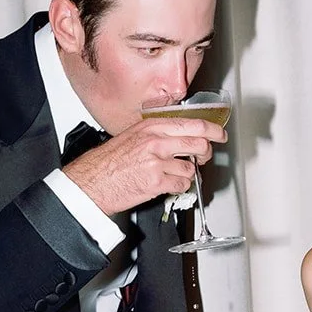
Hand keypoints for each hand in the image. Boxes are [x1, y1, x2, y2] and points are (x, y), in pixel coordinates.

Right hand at [65, 116, 225, 215]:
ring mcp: (157, 162)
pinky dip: (177, 188)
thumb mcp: (132, 136)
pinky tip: (164, 185)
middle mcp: (156, 141)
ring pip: (191, 168)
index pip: (192, 123)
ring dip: (186, 175)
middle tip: (203, 157)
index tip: (219, 134)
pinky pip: (181, 185)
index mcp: (151, 126)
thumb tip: (183, 137)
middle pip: (199, 144)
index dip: (212, 129)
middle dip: (206, 153)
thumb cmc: (108, 162)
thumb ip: (158, 134)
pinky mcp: (156, 182)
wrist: (91, 182)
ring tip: (170, 175)